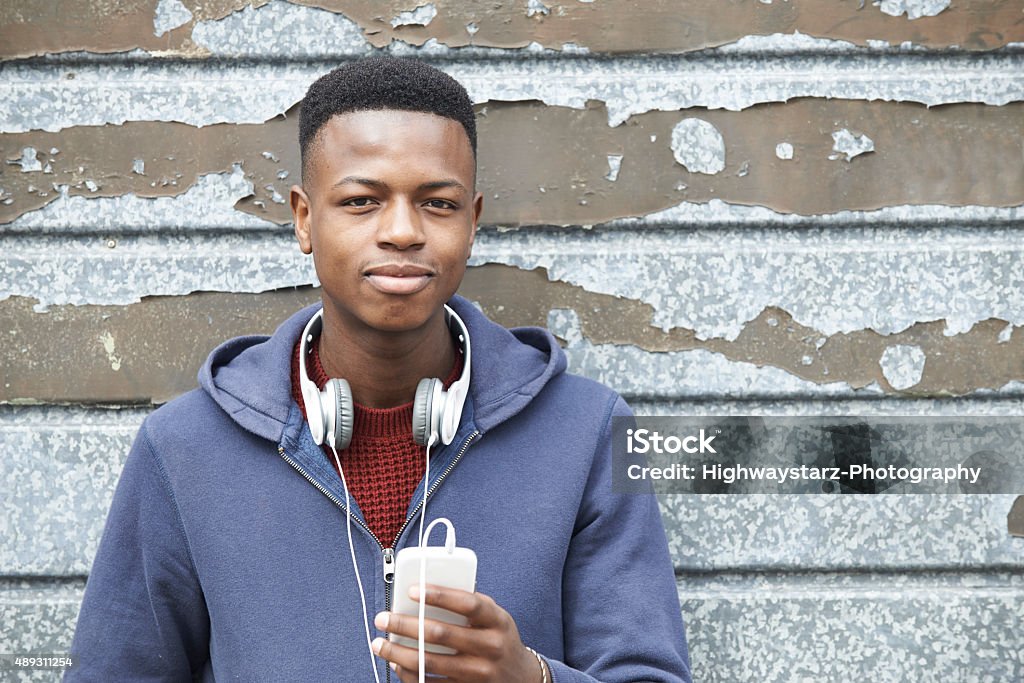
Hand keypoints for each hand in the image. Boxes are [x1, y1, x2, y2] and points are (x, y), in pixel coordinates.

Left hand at [371, 583, 544, 681]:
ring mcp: (478, 673)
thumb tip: (428, 592)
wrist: (521, 678)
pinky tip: (396, 665)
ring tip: (380, 644)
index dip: (438, 595)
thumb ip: (469, 603)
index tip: (412, 590)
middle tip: (383, 618)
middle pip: (440, 633)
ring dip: (398, 653)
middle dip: (405, 625)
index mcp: (497, 621)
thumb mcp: (494, 617)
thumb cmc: (499, 638)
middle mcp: (490, 647)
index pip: (467, 603)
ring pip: (429, 662)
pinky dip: (409, 674)